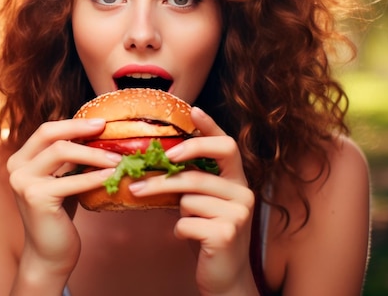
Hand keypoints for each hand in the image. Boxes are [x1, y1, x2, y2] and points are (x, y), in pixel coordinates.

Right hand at [6, 118, 119, 281]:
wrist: (49, 253)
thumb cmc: (60, 213)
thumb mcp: (63, 178)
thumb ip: (70, 158)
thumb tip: (98, 131)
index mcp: (21, 158)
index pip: (47, 130)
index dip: (74, 123)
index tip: (100, 122)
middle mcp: (17, 167)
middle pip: (50, 134)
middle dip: (80, 128)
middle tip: (106, 128)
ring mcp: (23, 182)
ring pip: (61, 152)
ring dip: (93, 153)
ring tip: (117, 157)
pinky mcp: (35, 198)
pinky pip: (71, 181)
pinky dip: (93, 176)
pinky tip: (111, 175)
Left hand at [129, 107, 258, 294]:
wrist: (226, 277)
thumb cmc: (209, 233)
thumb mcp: (203, 203)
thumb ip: (193, 181)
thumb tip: (158, 159)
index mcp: (238, 181)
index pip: (227, 145)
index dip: (210, 127)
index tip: (193, 111)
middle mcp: (243, 194)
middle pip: (199, 172)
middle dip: (168, 172)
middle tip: (144, 176)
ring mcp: (238, 215)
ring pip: (189, 198)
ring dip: (170, 204)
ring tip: (162, 207)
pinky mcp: (226, 234)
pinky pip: (186, 222)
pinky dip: (178, 230)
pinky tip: (187, 236)